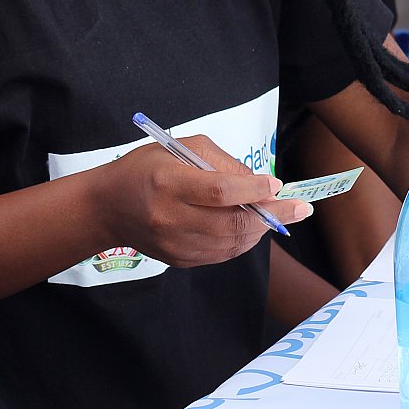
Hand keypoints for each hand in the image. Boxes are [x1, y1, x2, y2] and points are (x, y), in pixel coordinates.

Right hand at [100, 138, 310, 267]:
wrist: (108, 207)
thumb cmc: (147, 168)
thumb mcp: (180, 148)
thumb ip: (221, 163)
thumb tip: (259, 182)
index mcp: (168, 182)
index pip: (218, 191)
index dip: (252, 190)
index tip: (277, 184)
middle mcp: (170, 217)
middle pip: (231, 223)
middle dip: (272, 215)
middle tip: (299, 207)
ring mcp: (173, 244)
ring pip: (230, 244)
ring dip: (262, 230)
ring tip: (281, 216)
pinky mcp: (178, 260)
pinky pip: (220, 254)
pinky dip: (243, 242)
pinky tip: (254, 228)